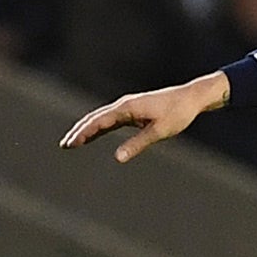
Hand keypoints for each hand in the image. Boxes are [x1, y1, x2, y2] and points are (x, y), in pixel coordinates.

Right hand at [60, 72, 228, 162]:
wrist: (192, 98)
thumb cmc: (178, 113)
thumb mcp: (159, 131)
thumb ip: (137, 144)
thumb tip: (117, 158)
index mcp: (126, 108)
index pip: (98, 121)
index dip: (83, 133)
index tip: (71, 144)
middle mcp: (124, 105)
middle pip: (95, 118)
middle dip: (79, 131)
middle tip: (65, 145)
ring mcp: (128, 107)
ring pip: (102, 118)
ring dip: (88, 129)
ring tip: (74, 142)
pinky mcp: (134, 111)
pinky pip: (112, 120)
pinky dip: (100, 127)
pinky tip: (94, 136)